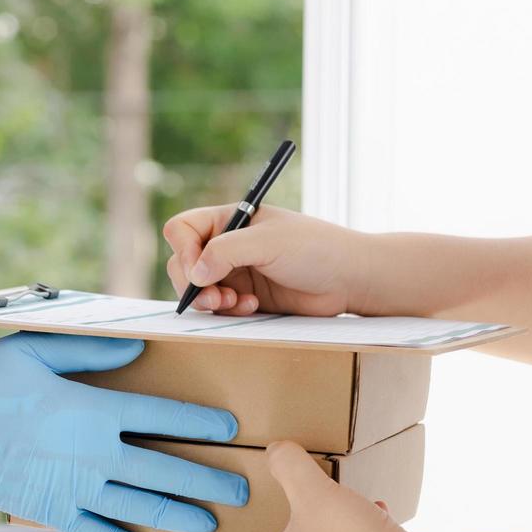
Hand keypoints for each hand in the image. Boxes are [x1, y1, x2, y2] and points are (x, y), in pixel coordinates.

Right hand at [0, 332, 249, 531]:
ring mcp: (71, 490)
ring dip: (179, 518)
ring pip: (139, 509)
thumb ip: (89, 350)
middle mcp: (91, 455)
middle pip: (165, 471)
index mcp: (92, 410)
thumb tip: (137, 350)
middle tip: (243, 491)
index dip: (202, 422)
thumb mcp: (33, 350)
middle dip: (209, 482)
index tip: (232, 429)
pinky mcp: (48, 512)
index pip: (163, 416)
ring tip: (212, 527)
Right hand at [162, 206, 370, 316]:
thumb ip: (225, 252)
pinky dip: (228, 311)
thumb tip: (195, 274)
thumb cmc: (315, 248)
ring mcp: (235, 272)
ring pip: (197, 289)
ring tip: (234, 304)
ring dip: (210, 300)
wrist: (349, 278)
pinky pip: (219, 308)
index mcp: (229, 220)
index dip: (184, 250)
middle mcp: (227, 244)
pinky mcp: (245, 296)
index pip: (182, 230)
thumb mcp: (267, 242)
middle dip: (193, 284)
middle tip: (215, 298)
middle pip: (183, 263)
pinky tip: (252, 307)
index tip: (200, 270)